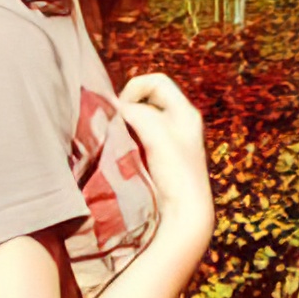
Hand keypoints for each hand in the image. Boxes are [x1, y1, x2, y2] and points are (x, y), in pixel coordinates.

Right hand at [115, 72, 213, 246]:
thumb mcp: (156, 133)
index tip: (121, 111)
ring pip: (138, 123)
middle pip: (145, 102)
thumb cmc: (176, 173)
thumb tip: (112, 108)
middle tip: (115, 127)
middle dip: (126, 110)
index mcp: (186, 113)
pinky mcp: (157, 162)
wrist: (184, 216)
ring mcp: (168, 144)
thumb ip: (135, 113)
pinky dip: (125, 143)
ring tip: (114, 142)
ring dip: (124, 128)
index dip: (134, 89)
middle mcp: (179, 125)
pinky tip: (119, 156)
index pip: (155, 82)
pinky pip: (136, 142)